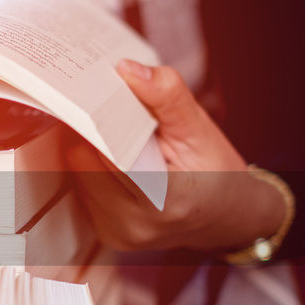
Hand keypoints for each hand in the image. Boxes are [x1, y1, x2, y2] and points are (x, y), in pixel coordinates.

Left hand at [65, 60, 285, 252]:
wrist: (226, 217)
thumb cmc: (218, 172)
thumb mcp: (200, 128)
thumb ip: (166, 96)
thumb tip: (126, 69)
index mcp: (165, 199)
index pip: (109, 153)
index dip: (96, 121)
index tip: (91, 94)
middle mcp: (137, 223)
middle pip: (85, 161)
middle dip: (92, 131)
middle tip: (109, 111)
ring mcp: (120, 233)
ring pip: (78, 173)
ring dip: (91, 150)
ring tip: (119, 139)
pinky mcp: (108, 235)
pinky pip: (83, 189)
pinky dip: (94, 169)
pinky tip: (117, 161)